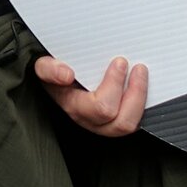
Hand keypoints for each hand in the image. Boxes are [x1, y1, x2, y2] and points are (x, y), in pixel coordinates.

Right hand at [33, 53, 147, 136]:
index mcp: (74, 106)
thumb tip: (65, 74)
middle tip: (138, 68)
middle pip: (120, 122)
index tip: (120, 62)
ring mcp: (105, 124)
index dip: (114, 86)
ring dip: (140, 99)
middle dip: (135, 93)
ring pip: (129, 125)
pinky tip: (142, 86)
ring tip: (141, 74)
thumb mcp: (44, 66)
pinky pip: (135, 120)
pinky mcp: (117, 120)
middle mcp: (90, 120)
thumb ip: (48, 69)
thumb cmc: (53, 72)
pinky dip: (142, 104)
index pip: (100, 108)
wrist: (56, 77)